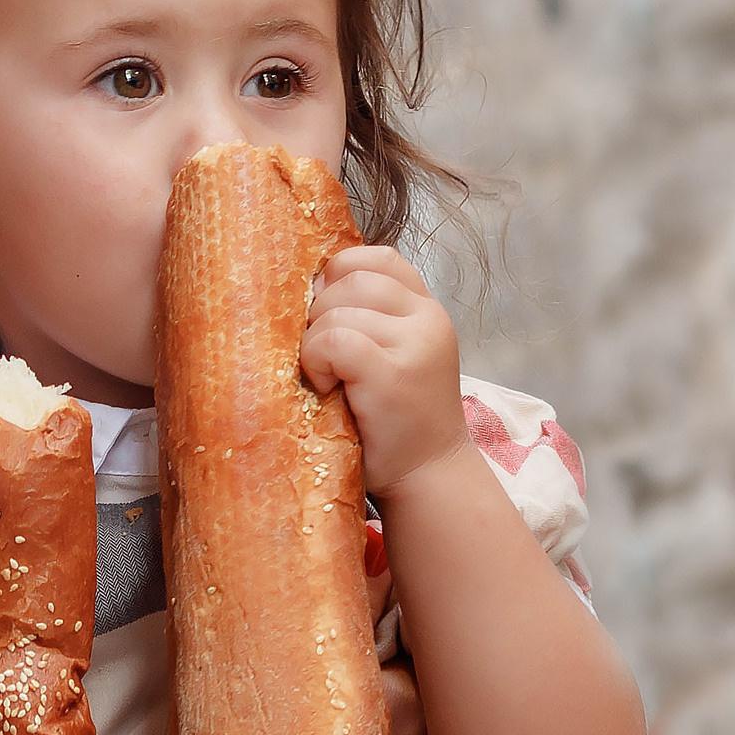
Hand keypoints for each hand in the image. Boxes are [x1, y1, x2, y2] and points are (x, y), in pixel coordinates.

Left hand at [301, 244, 467, 498]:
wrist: (427, 477)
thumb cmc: (395, 420)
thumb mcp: (391, 354)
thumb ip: (366, 316)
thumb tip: (306, 285)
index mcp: (425, 307)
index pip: (377, 258)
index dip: (339, 275)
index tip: (326, 313)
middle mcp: (427, 317)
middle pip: (349, 278)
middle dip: (319, 313)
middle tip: (322, 357)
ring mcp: (414, 343)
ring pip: (337, 309)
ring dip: (315, 342)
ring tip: (327, 378)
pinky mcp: (394, 372)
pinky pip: (335, 339)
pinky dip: (317, 360)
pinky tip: (326, 387)